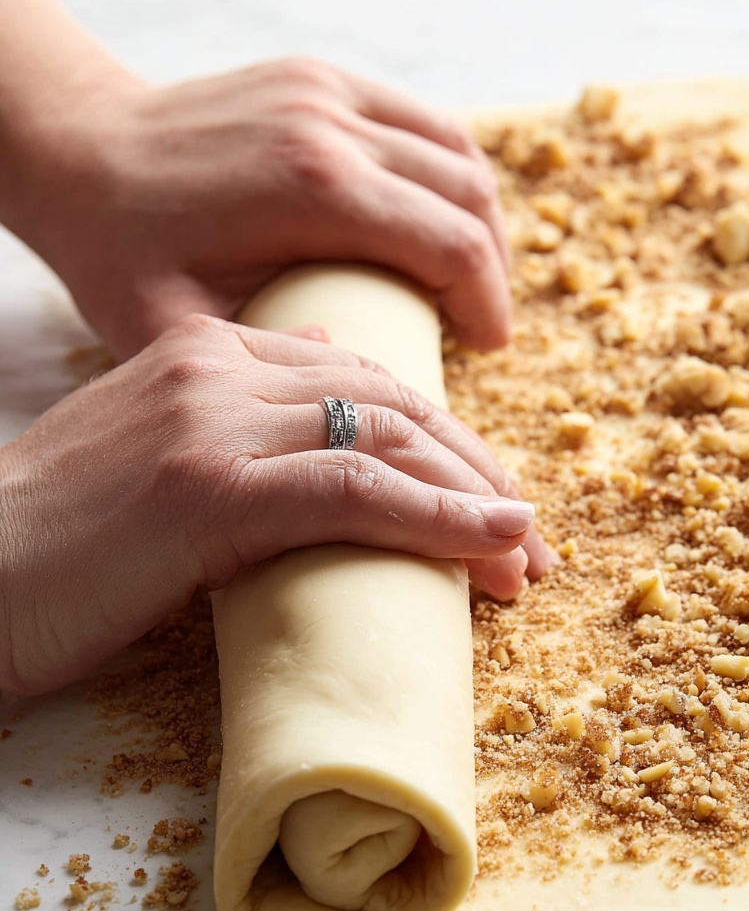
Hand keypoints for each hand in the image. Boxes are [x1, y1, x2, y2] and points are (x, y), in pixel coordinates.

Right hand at [0, 315, 546, 697]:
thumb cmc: (58, 546)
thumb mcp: (161, 464)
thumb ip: (243, 428)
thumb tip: (335, 411)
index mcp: (207, 353)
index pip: (359, 380)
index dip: (439, 440)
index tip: (489, 502)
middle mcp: (215, 367)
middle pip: (387, 402)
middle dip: (473, 469)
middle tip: (529, 536)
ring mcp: (210, 419)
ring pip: (384, 440)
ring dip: (471, 501)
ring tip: (525, 556)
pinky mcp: (205, 484)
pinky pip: (354, 491)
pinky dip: (437, 519)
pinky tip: (490, 547)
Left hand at [8, 58, 510, 359]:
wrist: (76, 155)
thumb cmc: (120, 253)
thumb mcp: (180, 329)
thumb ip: (271, 365)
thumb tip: (367, 387)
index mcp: (311, 188)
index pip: (453, 244)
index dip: (487, 303)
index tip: (487, 349)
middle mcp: (330, 124)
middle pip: (469, 196)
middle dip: (493, 268)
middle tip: (482, 326)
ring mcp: (327, 90)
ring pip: (457, 151)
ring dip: (480, 218)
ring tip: (469, 279)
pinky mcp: (320, 77)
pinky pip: (421, 120)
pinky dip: (447, 172)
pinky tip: (437, 219)